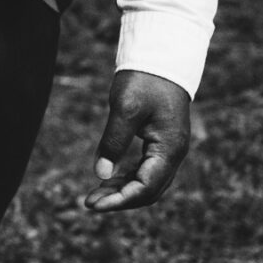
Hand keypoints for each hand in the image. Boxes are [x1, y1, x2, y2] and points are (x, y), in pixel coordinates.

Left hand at [84, 69, 192, 211]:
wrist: (161, 58)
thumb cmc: (144, 80)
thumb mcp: (125, 109)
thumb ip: (113, 142)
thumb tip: (101, 174)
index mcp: (169, 149)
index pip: (146, 187)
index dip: (119, 200)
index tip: (92, 204)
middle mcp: (174, 154)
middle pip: (149, 191)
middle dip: (120, 200)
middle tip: (89, 202)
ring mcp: (170, 149)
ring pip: (148, 182)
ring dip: (123, 191)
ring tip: (94, 195)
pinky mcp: (162, 143)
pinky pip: (146, 170)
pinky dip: (127, 178)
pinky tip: (108, 180)